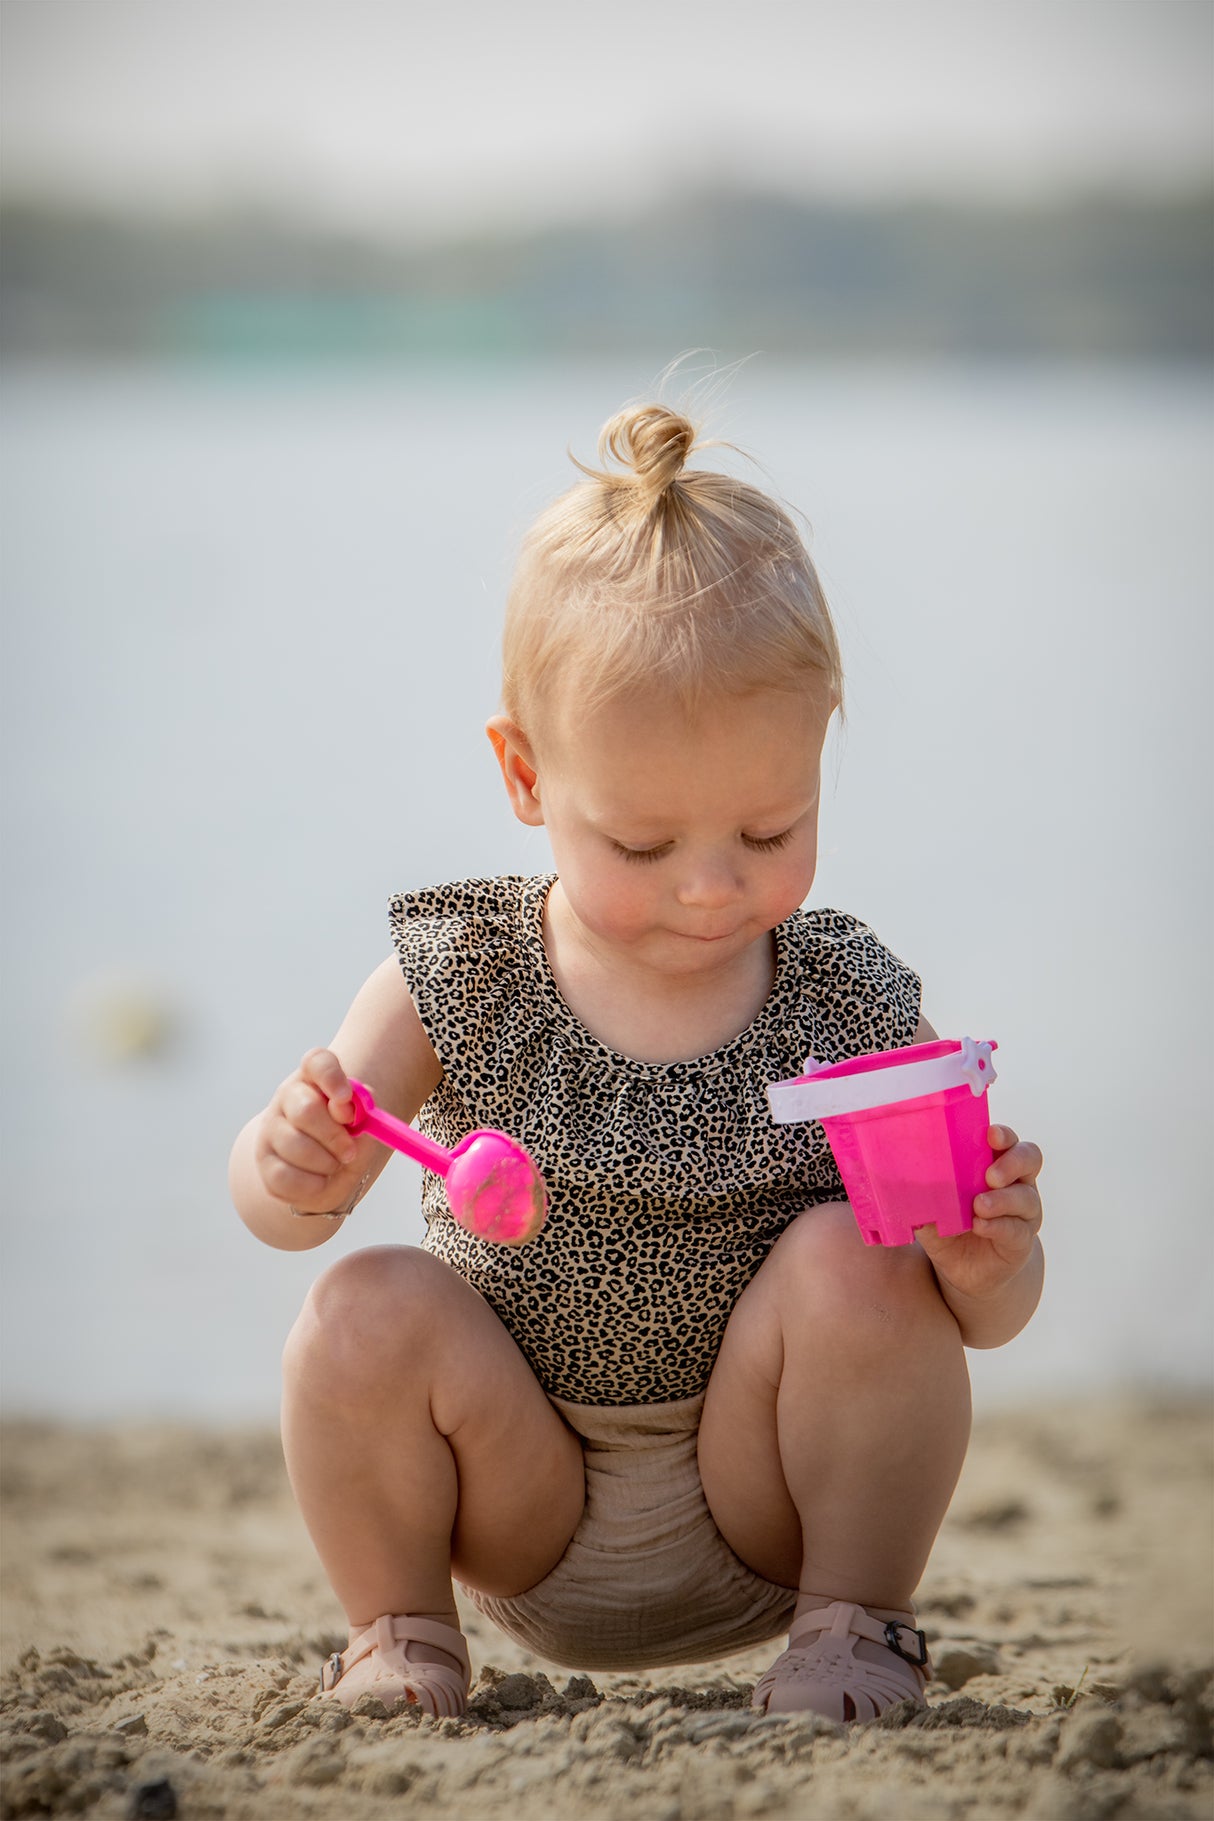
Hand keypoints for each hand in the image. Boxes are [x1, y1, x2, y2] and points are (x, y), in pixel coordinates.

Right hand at [255, 1048, 364, 1214]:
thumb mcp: (363, 1127)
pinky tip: (319, 1181)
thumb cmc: (345, 1141)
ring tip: (334, 1166)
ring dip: (325, 1163)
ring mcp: (271, 1128)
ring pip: (294, 1145)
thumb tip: (347, 1109)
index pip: (317, 1062)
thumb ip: (361, 1114)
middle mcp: (288, 1097)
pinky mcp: (264, 1161)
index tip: (346, 1098)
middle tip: (349, 1152)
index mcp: (315, 1078)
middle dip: (334, 1136)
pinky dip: (311, 1185)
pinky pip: (285, 1175)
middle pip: (306, 1109)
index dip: (331, 1077)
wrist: (325, 1174)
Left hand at [916, 1125, 1043, 1302]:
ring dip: (1002, 1199)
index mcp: (994, 1164)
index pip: (1008, 1141)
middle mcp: (1016, 1183)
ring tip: (979, 1205)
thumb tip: (895, 1177)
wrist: (965, 1271)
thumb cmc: (950, 1227)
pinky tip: (981, 1226)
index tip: (990, 1134)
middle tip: (989, 1175)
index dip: (1002, 1134)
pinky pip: (1018, 1230)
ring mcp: (1024, 1213)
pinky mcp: (1022, 1241)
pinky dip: (998, 1226)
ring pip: (1026, 1197)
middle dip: (1011, 1162)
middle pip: (1029, 1158)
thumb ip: (922, 1192)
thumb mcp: (932, 1208)